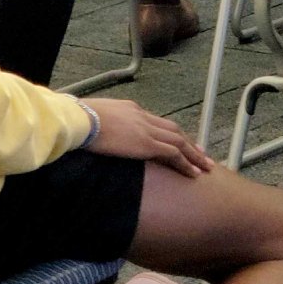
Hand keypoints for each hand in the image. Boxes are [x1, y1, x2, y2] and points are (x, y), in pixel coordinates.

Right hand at [85, 98, 211, 173]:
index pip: (156, 122)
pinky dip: (186, 163)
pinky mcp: (147, 144)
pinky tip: (194, 174)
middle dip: (188, 142)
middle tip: (201, 153)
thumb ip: (100, 126)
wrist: (79, 119)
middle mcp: (142, 116)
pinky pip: (173, 154)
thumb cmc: (77, 120)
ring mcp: (146, 130)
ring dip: (194, 154)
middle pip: (173, 129)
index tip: (178, 141)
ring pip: (179, 141)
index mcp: (129, 109)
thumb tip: (95, 135)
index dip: (169, 133)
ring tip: (205, 166)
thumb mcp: (91, 120)